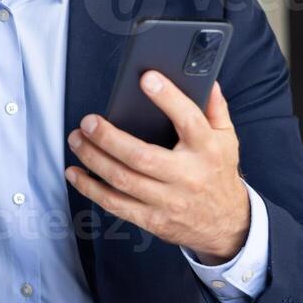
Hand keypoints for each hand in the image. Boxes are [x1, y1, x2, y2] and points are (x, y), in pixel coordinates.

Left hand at [66, 76, 247, 261]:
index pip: (189, 121)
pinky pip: (115, 204)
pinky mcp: (152, 219)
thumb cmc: (219, 174)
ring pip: (123, 180)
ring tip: (77, 140)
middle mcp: (187, 176)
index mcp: (207, 150)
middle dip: (109, 138)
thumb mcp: (227, 139)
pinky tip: (76, 173)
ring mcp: (168, 201)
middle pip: (142, 156)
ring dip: (93, 159)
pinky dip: (90, 189)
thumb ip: (215, 108)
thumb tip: (206, 80)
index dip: (168, 98)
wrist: (227, 224)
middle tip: (88, 122)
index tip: (147, 79)